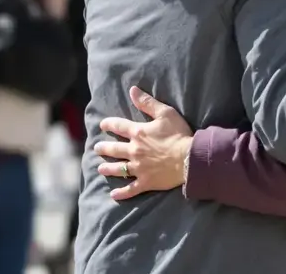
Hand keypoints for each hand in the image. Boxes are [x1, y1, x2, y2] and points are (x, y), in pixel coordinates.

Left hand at [94, 86, 193, 200]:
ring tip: (100, 168)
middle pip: (114, 149)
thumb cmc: (179, 134)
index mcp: (138, 133)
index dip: (109, 124)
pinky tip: (113, 194)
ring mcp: (139, 168)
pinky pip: (130, 188)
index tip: (102, 125)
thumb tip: (132, 90)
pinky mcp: (146, 182)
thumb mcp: (165, 113)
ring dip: (108, 168)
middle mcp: (134, 150)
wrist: (189, 158)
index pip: (119, 126)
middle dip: (104, 148)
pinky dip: (122, 192)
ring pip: (118, 169)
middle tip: (97, 148)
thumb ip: (147, 102)